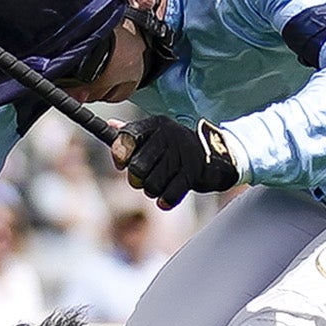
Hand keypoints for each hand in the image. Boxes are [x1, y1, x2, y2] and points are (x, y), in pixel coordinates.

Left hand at [115, 116, 234, 206]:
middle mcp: (168, 135)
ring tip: (159, 184)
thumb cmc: (175, 147)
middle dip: (137, 179)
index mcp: (155, 124)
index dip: (119, 155)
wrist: (215, 154)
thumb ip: (131, 133)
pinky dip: (165, 200)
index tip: (122, 164)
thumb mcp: (155, 135)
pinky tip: (165, 198)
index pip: (125, 138)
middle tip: (144, 178)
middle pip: (137, 168)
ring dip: (152, 190)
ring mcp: (182, 154)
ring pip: (151, 185)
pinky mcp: (193, 172)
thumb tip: (110, 124)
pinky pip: (169, 195)